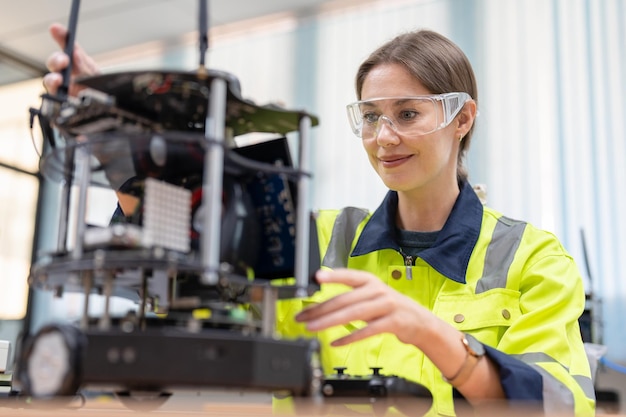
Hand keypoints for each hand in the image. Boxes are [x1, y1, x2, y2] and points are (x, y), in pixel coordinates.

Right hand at [43, 23, 99, 94]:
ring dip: (52, 78)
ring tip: (58, 80)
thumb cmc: (101, 91)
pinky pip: (53, 95)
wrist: (105, 108)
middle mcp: (67, 73)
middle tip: (64, 60)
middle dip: (57, 59)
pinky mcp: (60, 100)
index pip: (68, 46)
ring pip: (50, 79)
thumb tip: (75, 53)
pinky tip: (61, 92)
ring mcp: (62, 87)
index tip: (55, 28)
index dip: (61, 36)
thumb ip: (86, 66)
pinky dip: (55, 92)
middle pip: (55, 62)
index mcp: (78, 63)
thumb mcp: (98, 77)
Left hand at [295, 268, 430, 346]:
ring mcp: (386, 305)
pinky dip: (349, 337)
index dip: (332, 276)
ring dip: (329, 322)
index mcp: (370, 281)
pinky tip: (335, 342)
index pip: (348, 276)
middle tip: (302, 317)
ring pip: (353, 314)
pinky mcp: (393, 322)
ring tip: (312, 328)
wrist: (420, 322)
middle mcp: (377, 290)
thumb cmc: (389, 308)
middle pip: (345, 299)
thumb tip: (320, 305)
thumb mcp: (371, 296)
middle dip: (320, 309)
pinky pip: (367, 330)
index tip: (316, 276)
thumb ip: (349, 298)